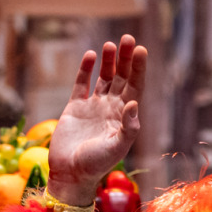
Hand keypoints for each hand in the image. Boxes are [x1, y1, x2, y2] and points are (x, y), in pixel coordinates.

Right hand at [48, 34, 147, 205]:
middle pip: (121, 78)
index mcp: (124, 117)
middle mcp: (111, 109)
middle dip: (125, 59)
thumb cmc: (96, 164)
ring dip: (108, 62)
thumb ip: (128, 127)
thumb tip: (133, 103)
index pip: (135, 87)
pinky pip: (82, 84)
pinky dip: (86, 70)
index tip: (141, 50)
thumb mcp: (117, 147)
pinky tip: (91, 56)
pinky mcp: (75, 107)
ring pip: (103, 78)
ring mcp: (93, 107)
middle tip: (128, 38)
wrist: (70, 173)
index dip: (138, 69)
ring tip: (111, 45)